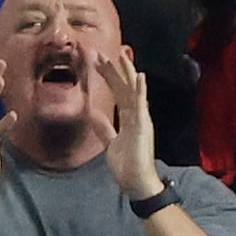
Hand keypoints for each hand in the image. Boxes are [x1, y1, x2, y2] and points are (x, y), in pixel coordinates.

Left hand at [98, 48, 160, 199]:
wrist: (137, 183)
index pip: (117, 92)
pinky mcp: (143, 126)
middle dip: (112, 70)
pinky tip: (139, 76)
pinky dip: (140, 90)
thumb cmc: (127, 165)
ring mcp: (140, 119)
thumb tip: (92, 114)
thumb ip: (103, 128)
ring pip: (132, 91)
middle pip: (123, 87)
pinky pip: (141, 105)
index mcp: (128, 118)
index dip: (107, 76)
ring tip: (121, 54)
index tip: (97, 62)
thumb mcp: (110, 144)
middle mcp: (136, 115)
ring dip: (127, 72)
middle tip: (100, 53)